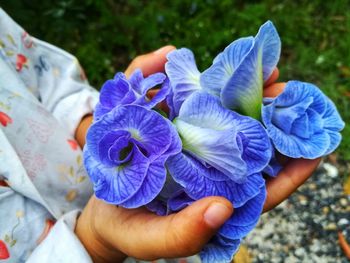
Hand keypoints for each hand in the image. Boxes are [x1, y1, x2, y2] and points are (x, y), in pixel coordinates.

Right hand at [75, 47, 319, 261]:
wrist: (98, 210)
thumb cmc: (128, 229)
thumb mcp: (151, 240)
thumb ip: (184, 234)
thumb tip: (223, 208)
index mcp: (213, 192)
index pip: (259, 185)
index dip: (287, 169)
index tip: (313, 149)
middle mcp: (204, 162)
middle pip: (240, 137)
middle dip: (263, 112)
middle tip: (282, 86)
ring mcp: (180, 137)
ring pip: (207, 108)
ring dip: (225, 85)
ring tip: (247, 66)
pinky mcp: (155, 121)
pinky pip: (162, 93)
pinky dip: (160, 73)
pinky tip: (166, 57)